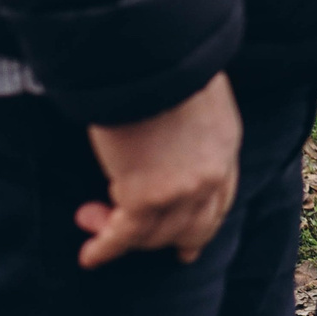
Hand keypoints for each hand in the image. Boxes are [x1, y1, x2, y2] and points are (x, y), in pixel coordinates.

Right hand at [76, 73, 241, 267]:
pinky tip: (90, 255)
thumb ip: (192, 128)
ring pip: (154, 235)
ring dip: (122, 236)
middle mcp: (211, 175)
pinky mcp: (147, 197)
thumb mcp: (197, 98)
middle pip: (191, 227)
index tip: (188, 247)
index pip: (220, 199)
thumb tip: (166, 138)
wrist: (155, 60)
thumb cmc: (165, 67)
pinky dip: (105, 247)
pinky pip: (124, 235)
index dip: (202, 225)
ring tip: (90, 221)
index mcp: (226, 146)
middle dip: (161, 240)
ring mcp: (182, 190)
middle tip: (134, 245)